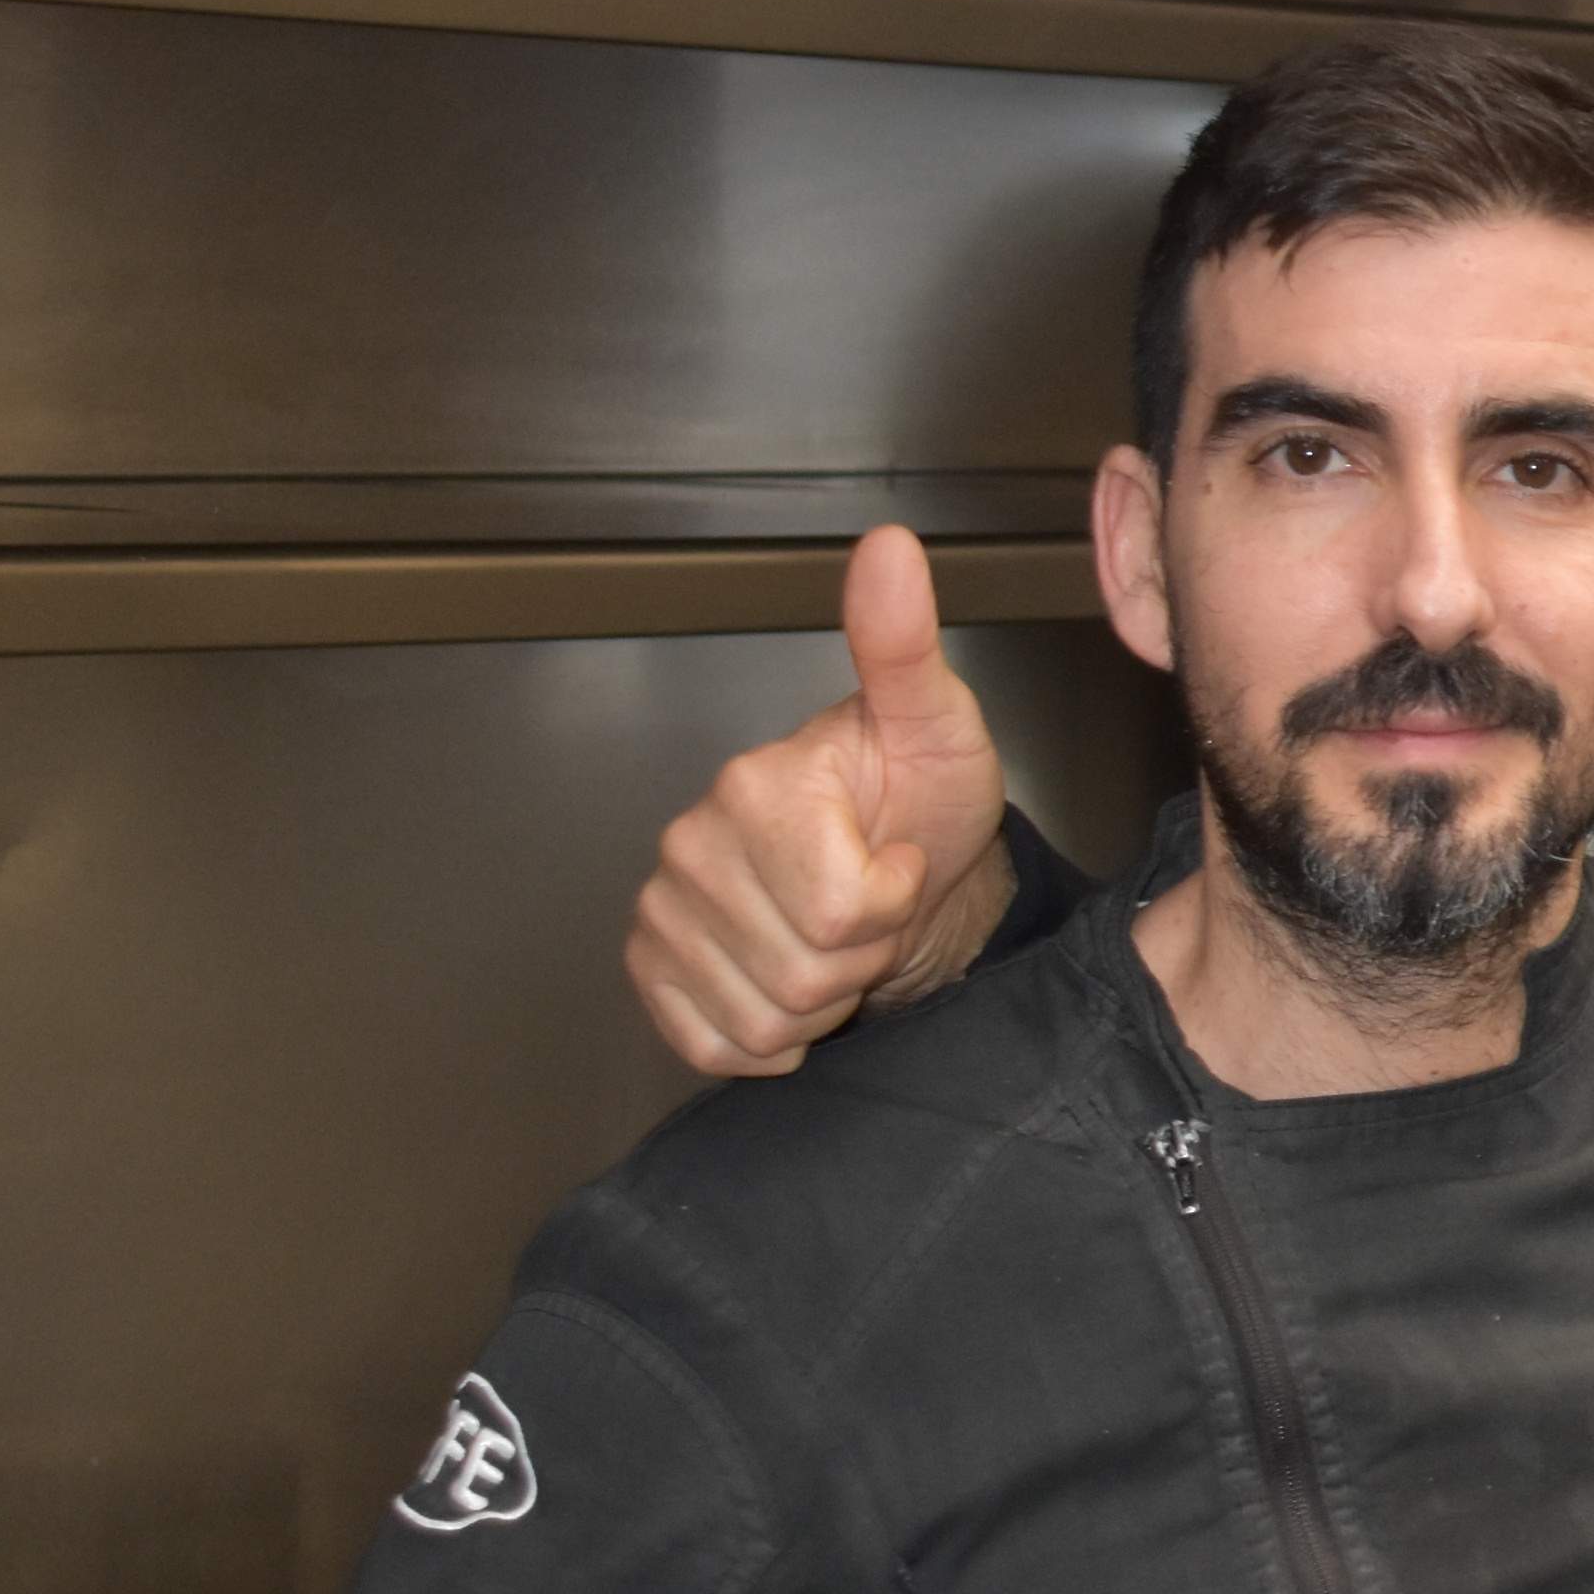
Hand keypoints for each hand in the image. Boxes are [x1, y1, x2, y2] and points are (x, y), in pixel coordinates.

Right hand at [625, 526, 1014, 1077]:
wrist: (907, 878)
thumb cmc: (926, 806)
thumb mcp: (939, 725)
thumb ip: (904, 647)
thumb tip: (891, 547)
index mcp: (756, 784)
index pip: (841, 908)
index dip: (892, 900)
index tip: (898, 858)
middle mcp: (689, 843)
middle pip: (804, 970)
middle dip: (861, 953)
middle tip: (872, 905)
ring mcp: (662, 910)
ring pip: (766, 1017)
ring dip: (823, 997)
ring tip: (837, 936)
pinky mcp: (653, 971)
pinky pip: (716, 1046)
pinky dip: (771, 1038)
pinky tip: (793, 981)